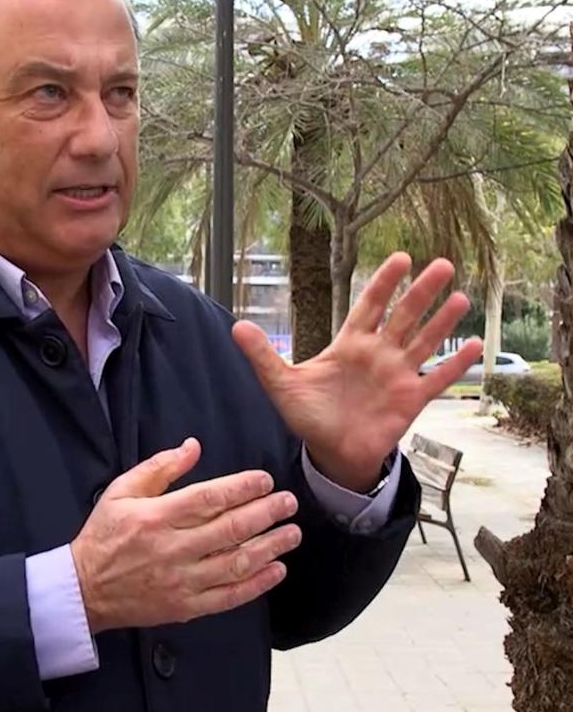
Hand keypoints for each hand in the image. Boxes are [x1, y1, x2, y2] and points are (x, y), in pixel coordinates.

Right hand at [69, 438, 301, 633]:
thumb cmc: (104, 535)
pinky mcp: (188, 606)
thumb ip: (158, 468)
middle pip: (230, 529)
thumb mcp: (120, 491)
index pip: (208, 498)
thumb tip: (193, 447)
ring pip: (237, 563)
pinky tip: (277, 570)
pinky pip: (230, 596)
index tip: (265, 480)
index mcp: (156, 517)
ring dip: (270, 547)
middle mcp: (173, 549)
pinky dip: (258, 584)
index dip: (242, 487)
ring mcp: (183, 581)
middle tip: (289, 503)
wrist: (86, 589)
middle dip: (266, 513)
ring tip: (292, 533)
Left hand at [232, 252, 482, 491]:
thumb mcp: (280, 383)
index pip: (369, 306)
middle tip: (442, 264)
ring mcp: (397, 375)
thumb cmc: (308, 415)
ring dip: (442, 321)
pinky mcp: (410, 400)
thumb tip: (236, 326)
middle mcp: (378, 354)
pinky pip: (437, 379)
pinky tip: (474, 345)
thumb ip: (262, 355)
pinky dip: (455, 364)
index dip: (384, 283)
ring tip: (460, 297)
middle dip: (421, 292)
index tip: (401, 258)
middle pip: (403, 316)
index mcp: (349, 345)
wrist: (329, 452)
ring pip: (424, 342)